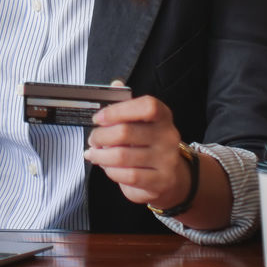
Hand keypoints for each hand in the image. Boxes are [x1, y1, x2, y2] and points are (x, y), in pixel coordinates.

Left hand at [83, 86, 190, 209]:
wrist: (173, 176)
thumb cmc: (149, 144)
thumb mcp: (141, 122)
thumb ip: (127, 105)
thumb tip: (116, 84)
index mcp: (163, 116)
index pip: (146, 106)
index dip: (117, 110)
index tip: (98, 117)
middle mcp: (168, 136)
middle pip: (126, 132)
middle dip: (100, 136)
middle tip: (93, 139)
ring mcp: (166, 160)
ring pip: (122, 156)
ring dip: (101, 155)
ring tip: (94, 153)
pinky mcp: (161, 181)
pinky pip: (128, 175)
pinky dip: (111, 171)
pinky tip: (107, 167)